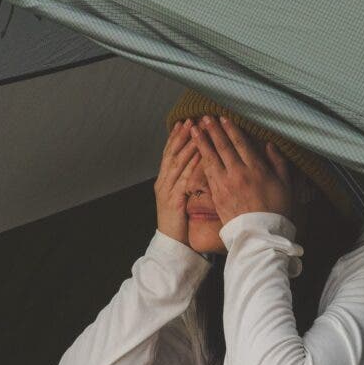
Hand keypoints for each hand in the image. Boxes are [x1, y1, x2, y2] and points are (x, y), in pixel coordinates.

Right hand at [154, 120, 203, 243]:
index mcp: (163, 181)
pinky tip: (201, 155)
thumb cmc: (179, 222)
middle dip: (180, 136)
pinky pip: (184, 179)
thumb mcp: (180, 198)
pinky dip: (192, 165)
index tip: (184, 122)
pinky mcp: (174, 201)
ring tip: (195, 130)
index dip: (175, 137)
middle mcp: (162, 183)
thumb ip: (184, 182)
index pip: (169, 154)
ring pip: (177, 163)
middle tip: (190, 119)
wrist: (171, 245)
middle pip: (171, 154)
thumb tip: (197, 164)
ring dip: (187, 146)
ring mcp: (166, 191)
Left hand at [192, 116, 295, 226]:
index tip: (223, 118)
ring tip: (194, 131)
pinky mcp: (217, 195)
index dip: (230, 129)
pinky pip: (206, 174)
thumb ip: (278, 162)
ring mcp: (225, 185)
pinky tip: (196, 154)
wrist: (261, 235)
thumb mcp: (285, 184)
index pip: (240, 143)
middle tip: (205, 117)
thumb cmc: (277, 210)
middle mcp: (238, 173)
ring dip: (202, 143)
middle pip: (223, 147)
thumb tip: (269, 145)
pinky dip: (201, 161)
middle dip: (213, 131)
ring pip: (211, 158)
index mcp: (256, 169)